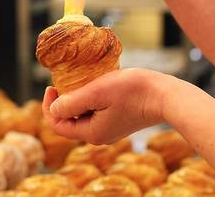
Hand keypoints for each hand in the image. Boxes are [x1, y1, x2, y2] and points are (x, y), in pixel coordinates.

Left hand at [42, 68, 169, 144]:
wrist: (165, 96)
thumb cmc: (132, 92)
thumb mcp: (97, 93)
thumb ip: (72, 103)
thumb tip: (54, 109)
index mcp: (91, 133)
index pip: (58, 125)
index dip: (49, 106)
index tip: (51, 86)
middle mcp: (99, 135)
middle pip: (70, 121)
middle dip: (63, 101)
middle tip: (64, 80)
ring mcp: (110, 129)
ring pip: (83, 115)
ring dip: (77, 99)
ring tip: (80, 79)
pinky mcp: (119, 121)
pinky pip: (96, 112)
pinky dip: (91, 99)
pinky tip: (97, 84)